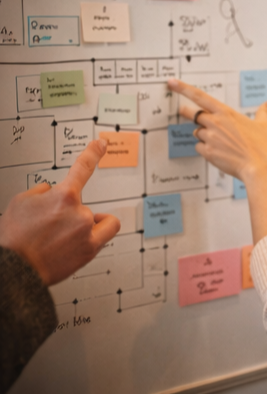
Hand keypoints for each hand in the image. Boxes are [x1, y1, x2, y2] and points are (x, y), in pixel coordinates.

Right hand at [0, 139, 120, 285]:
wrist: (16, 269)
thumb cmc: (14, 238)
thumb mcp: (20, 202)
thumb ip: (42, 191)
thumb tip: (52, 191)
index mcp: (63, 196)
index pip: (82, 168)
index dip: (93, 153)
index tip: (101, 144)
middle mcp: (80, 213)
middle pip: (81, 204)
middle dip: (68, 211)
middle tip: (50, 226)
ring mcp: (87, 232)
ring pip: (96, 218)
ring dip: (86, 222)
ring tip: (65, 234)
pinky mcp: (90, 249)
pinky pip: (105, 232)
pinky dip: (96, 232)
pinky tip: (81, 239)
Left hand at [167, 78, 266, 181]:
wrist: (259, 166)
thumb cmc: (261, 146)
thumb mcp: (263, 125)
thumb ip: (264, 111)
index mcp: (226, 113)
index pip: (200, 96)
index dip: (184, 88)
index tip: (172, 82)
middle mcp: (215, 123)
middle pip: (192, 114)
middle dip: (187, 113)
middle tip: (184, 111)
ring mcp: (210, 137)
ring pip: (197, 132)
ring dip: (203, 135)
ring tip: (220, 142)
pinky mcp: (207, 152)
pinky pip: (199, 147)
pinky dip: (205, 149)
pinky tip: (218, 151)